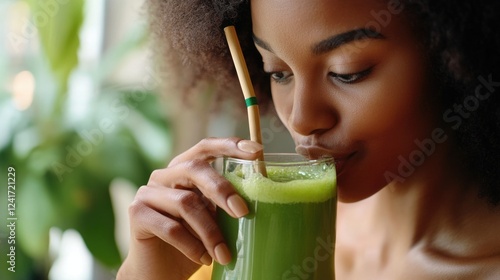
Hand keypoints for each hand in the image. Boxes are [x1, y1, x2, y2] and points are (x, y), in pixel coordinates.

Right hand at [117, 137, 262, 279]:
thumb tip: (260, 194)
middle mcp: (164, 175)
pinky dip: (192, 246)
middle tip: (243, 212)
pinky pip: (170, 227)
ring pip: (185, 203)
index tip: (256, 151)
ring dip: (210, 232)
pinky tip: (204, 258)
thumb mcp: (214, 218)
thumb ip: (225, 202)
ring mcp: (147, 192)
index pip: (206, 147)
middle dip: (222, 189)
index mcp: (184, 170)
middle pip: (195, 168)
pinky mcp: (136, 214)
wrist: (161, 272)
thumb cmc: (193, 242)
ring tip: (224, 254)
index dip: (229, 145)